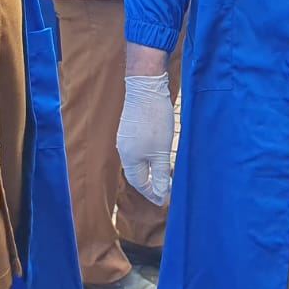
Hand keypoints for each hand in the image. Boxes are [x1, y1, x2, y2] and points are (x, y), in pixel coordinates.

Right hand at [117, 73, 174, 204]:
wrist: (146, 87)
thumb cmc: (154, 120)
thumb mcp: (161, 151)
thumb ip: (161, 174)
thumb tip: (161, 194)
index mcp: (129, 159)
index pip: (140, 183)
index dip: (152, 193)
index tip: (164, 200)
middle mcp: (125, 150)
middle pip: (136, 173)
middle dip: (150, 183)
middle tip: (164, 190)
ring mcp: (127, 137)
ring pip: (138, 160)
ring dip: (150, 169)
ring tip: (163, 174)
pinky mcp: (131, 126)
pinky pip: (139, 148)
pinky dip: (148, 156)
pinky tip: (158, 153)